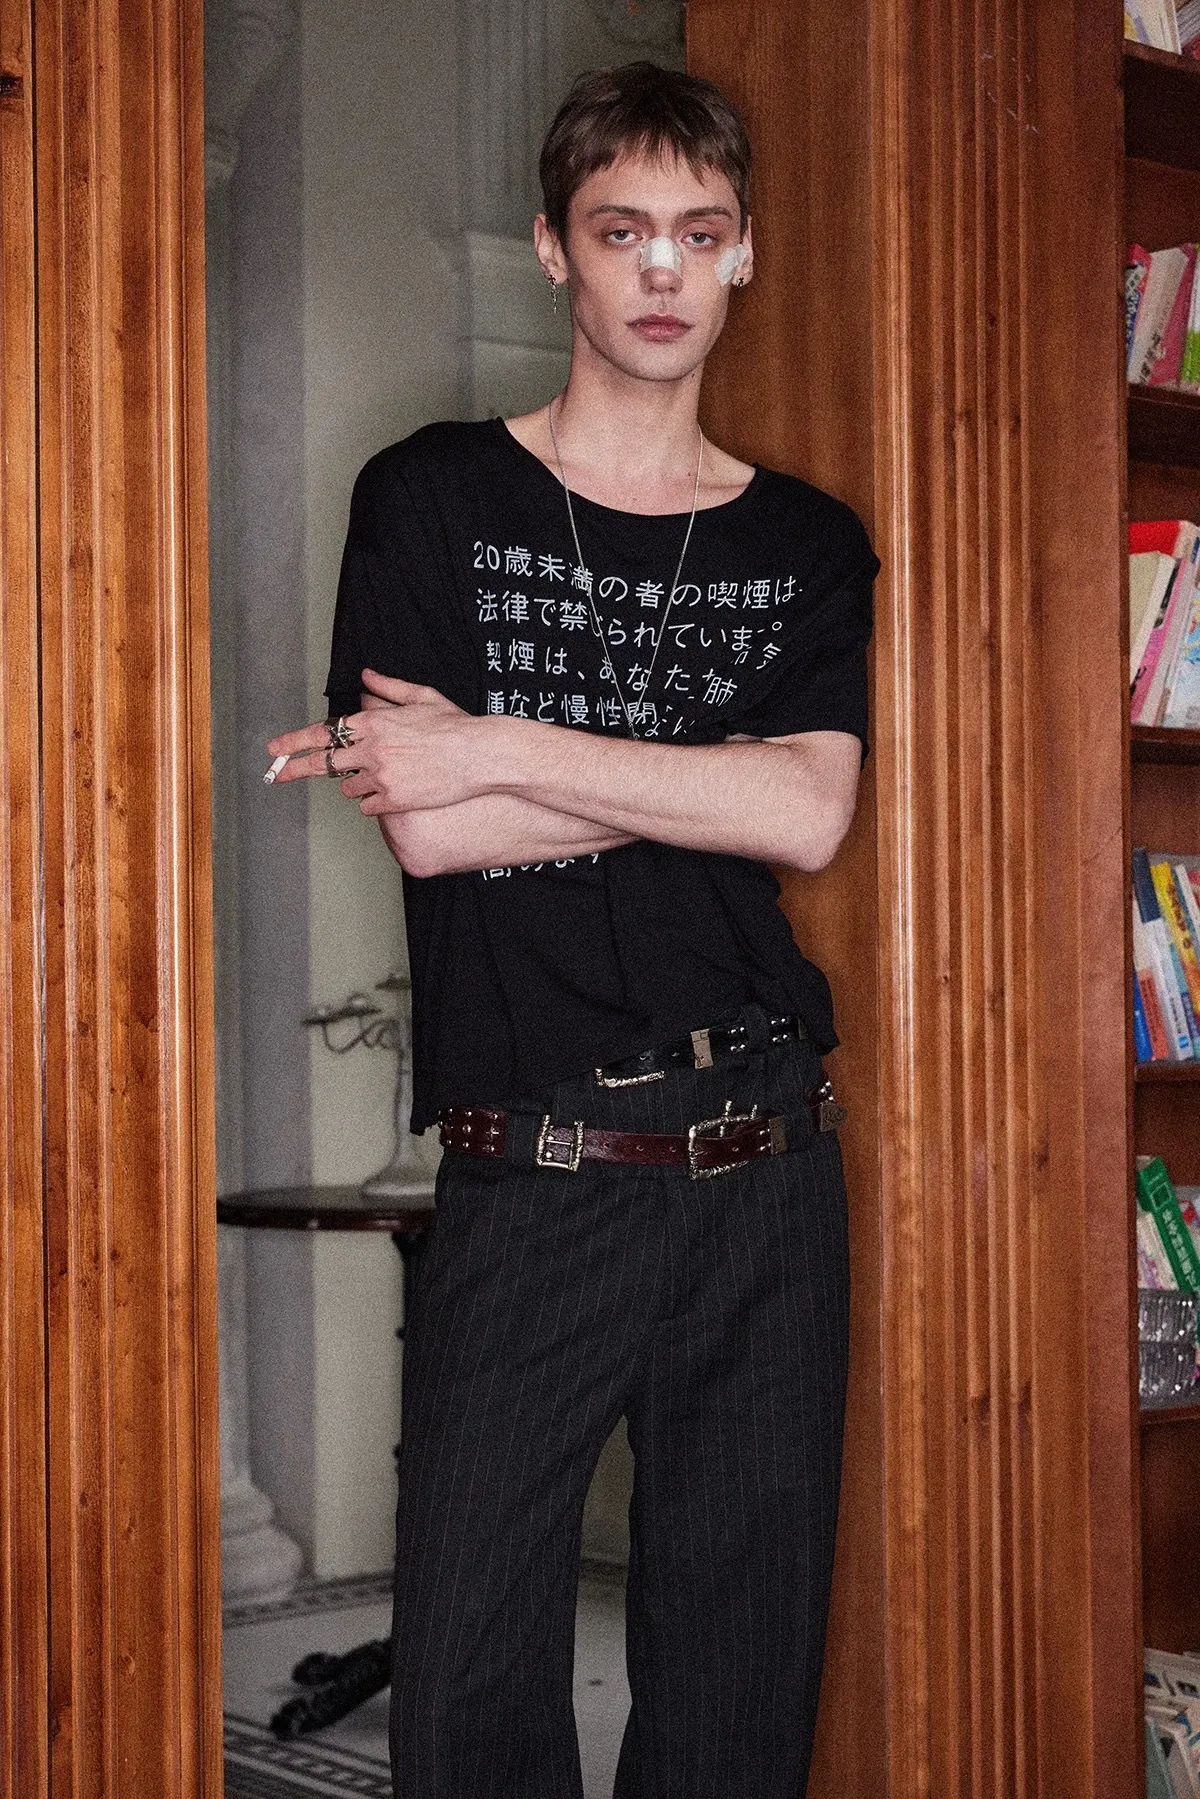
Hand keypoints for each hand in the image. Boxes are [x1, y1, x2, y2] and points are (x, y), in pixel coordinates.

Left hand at [264, 668, 496, 812]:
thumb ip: (388, 688)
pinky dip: (373, 802)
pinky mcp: (393, 800)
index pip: (323, 731)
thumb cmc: (456, 726)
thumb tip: (366, 677)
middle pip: (322, 763)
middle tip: (276, 776)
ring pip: (347, 786)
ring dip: (355, 783)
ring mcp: (380, 776)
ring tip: (379, 777)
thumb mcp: (422, 697)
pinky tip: (390, 794)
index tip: (275, 748)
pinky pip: (367, 806)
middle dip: (295, 769)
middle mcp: (371, 748)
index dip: (294, 741)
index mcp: (373, 721)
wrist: (480, 755)